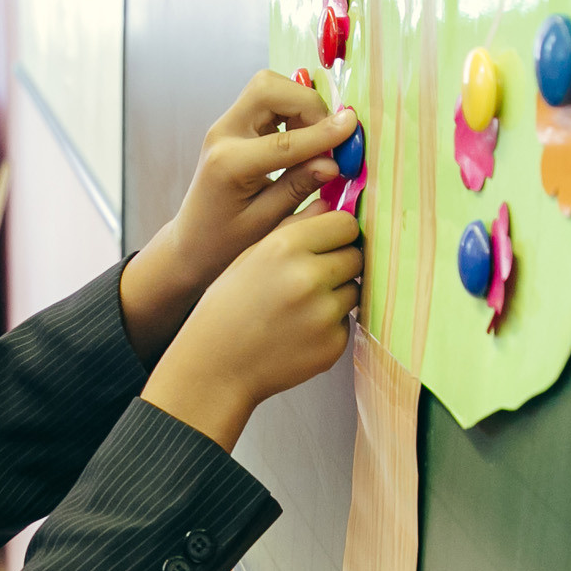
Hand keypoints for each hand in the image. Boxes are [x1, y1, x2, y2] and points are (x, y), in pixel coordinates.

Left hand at [119, 72, 356, 363]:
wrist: (191, 243)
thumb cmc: (225, 242)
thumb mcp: (265, 224)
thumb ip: (298, 188)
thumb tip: (334, 163)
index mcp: (229, 165)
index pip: (284, 140)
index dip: (323, 133)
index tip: (352, 127)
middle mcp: (222, 136)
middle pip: (268, 89)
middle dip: (307, 105)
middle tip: (328, 137)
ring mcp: (224, 126)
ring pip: (267, 87)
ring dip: (299, 105)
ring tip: (315, 140)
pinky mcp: (232, 125)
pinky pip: (266, 100)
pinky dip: (291, 110)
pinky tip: (302, 139)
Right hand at [141, 206, 361, 449]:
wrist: (215, 366)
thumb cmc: (229, 306)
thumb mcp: (251, 255)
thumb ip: (295, 226)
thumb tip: (333, 205)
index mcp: (286, 247)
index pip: (346, 224)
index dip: (338, 233)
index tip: (329, 242)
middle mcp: (309, 277)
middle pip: (356, 256)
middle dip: (339, 263)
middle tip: (310, 279)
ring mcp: (323, 314)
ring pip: (354, 290)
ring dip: (336, 295)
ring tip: (298, 308)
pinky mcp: (332, 345)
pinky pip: (345, 323)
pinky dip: (328, 326)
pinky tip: (298, 333)